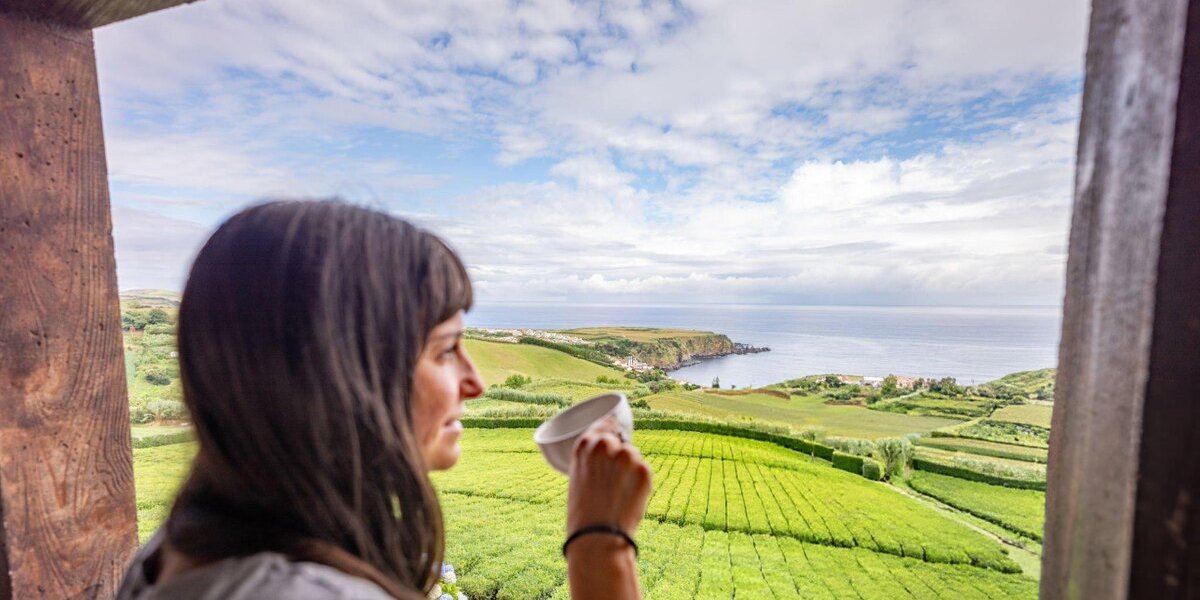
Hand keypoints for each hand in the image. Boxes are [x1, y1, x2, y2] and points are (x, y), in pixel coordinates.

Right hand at [566, 416, 652, 537]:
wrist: (597, 536)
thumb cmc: (583, 512)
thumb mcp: (580, 477)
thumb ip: (594, 459)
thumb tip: (613, 453)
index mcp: (585, 444)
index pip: (605, 424)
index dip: (612, 431)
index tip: (617, 436)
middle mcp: (605, 445)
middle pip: (621, 440)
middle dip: (621, 455)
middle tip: (616, 479)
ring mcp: (626, 456)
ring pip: (634, 456)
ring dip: (631, 469)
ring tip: (619, 493)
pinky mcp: (644, 470)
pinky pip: (645, 471)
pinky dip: (641, 483)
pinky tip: (628, 498)